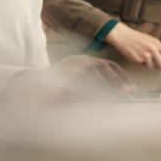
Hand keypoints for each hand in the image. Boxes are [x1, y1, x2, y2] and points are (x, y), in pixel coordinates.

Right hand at [5, 56, 135, 103]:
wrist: (29, 88)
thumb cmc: (55, 90)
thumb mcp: (78, 87)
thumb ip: (93, 88)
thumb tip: (115, 96)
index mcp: (83, 61)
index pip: (107, 64)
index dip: (121, 76)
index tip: (131, 88)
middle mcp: (78, 60)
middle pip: (104, 66)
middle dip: (117, 81)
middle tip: (126, 93)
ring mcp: (70, 65)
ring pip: (94, 74)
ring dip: (105, 88)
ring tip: (111, 101)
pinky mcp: (64, 73)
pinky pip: (82, 82)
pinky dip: (91, 91)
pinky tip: (95, 100)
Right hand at [104, 23, 160, 69]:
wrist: (123, 36)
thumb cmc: (136, 38)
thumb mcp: (149, 40)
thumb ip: (156, 48)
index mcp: (156, 43)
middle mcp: (152, 49)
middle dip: (160, 66)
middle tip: (158, 66)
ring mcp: (145, 55)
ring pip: (151, 66)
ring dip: (148, 64)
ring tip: (142, 56)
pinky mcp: (138, 60)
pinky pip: (142, 66)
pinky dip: (140, 63)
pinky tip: (136, 55)